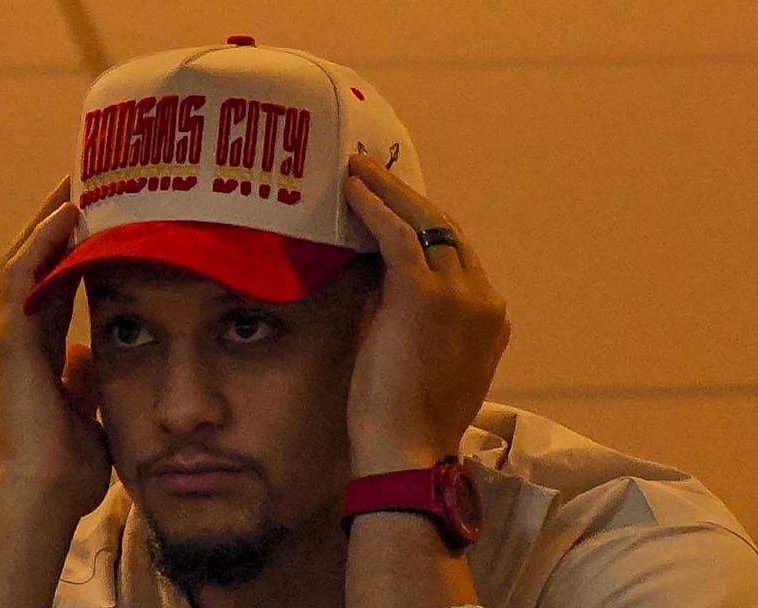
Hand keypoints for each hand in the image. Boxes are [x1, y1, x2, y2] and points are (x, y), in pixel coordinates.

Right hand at [0, 176, 110, 514]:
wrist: (41, 500)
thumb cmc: (65, 470)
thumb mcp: (88, 414)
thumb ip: (86, 381)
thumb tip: (90, 353)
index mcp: (37, 352)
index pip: (54, 281)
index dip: (73, 245)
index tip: (100, 211)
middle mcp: (17, 338)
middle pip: (35, 260)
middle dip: (59, 217)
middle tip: (88, 176)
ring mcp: (8, 338)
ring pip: (23, 257)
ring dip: (50, 217)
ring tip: (78, 177)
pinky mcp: (8, 343)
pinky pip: (20, 277)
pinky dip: (42, 242)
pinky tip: (68, 212)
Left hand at [342, 154, 510, 474]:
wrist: (407, 451)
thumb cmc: (403, 417)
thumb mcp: (420, 356)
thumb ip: (409, 313)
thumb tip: (374, 272)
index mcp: (490, 318)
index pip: (456, 254)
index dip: (422, 223)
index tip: (393, 204)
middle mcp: (484, 298)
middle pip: (445, 229)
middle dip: (407, 196)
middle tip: (373, 170)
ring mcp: (460, 294)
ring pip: (425, 223)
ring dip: (389, 191)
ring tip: (357, 169)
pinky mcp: (425, 294)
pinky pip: (399, 235)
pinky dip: (375, 207)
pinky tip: (353, 189)